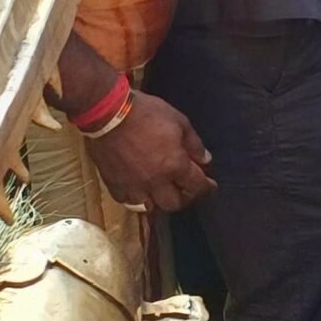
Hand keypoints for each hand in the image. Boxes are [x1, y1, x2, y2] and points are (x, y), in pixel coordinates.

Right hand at [90, 89, 214, 212]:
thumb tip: (206, 160)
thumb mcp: (179, 121)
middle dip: (184, 198)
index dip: (207, 188)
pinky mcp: (114, 185)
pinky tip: (140, 189)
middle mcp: (155, 182)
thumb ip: (194, 144)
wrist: (109, 115)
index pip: (196, 186)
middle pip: (174, 204)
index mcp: (174, 166)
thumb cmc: (147, 113)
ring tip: (163, 191)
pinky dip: (136, 198)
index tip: (210, 186)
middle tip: (186, 189)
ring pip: (150, 207)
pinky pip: (127, 201)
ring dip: (159, 201)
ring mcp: (133, 186)